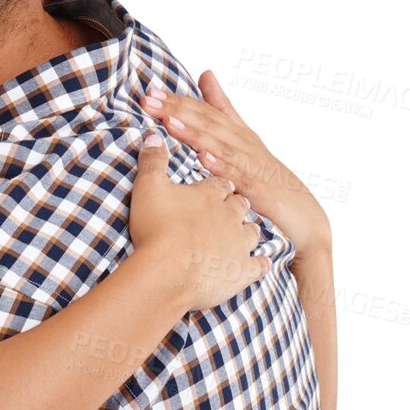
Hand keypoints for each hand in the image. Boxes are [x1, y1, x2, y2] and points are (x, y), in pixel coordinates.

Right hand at [129, 132, 269, 312]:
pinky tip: (261, 262)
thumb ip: (152, 162)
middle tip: (229, 205)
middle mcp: (231, 215)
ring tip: (242, 232)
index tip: (215, 184)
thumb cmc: (157, 230)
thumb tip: (153, 137)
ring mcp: (240, 243)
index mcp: (210, 194)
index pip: (219, 183)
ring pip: (252, 231)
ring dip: (247, 230)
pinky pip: (259, 264)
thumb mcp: (148, 188)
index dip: (217, 184)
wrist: (169, 272)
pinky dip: (260, 263)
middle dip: (235, 204)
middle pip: (240, 204)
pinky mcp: (243, 270)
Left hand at [140, 72, 331, 260]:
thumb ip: (223, 108)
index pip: (205, 111)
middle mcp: (245, 144)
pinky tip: (204, 158)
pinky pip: (238, 176)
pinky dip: (221, 166)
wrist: (303, 215)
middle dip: (178, 109)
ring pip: (220, 144)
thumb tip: (206, 73)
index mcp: (237, 134)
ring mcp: (252, 165)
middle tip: (149, 99)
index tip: (150, 92)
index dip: (178, 100)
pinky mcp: (259, 188)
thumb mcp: (243, 139)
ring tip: (170, 122)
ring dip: (194, 133)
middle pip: (209, 122)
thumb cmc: (269, 177)